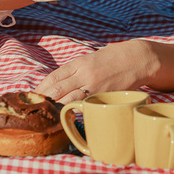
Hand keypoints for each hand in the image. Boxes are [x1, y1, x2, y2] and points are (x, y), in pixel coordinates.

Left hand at [36, 40, 160, 103]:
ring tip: (47, 114)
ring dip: (55, 108)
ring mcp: (94, 85)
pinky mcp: (103, 95)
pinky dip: (73, 110)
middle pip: (57, 89)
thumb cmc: (114, 58)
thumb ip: (77, 70)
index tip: (35, 95)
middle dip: (44, 99)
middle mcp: (84, 74)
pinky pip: (84, 105)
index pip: (54, 77)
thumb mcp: (92, 58)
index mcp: (80, 62)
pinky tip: (66, 116)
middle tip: (36, 108)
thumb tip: (61, 82)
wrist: (138, 59)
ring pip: (67, 99)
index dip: (42, 88)